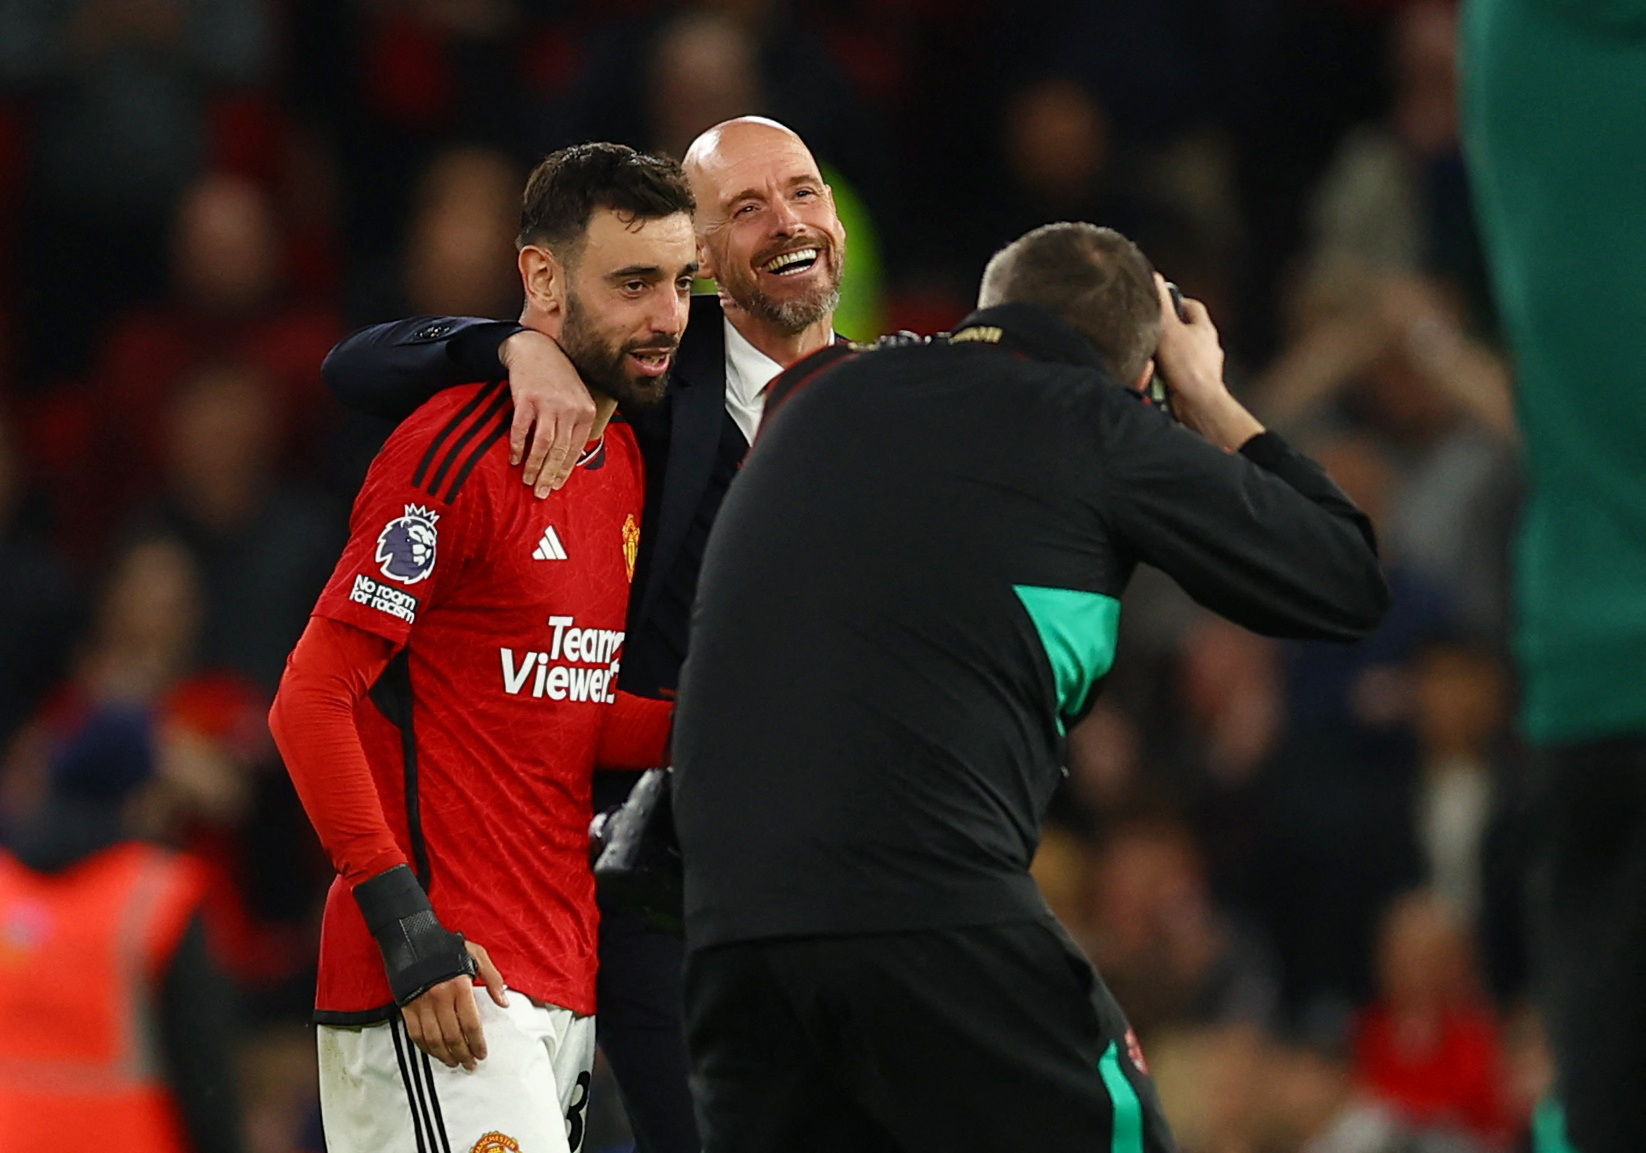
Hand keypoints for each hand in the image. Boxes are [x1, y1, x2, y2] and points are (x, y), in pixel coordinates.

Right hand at [401, 940, 508, 1070]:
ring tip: (455, 1063)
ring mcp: (421, 1004)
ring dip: (446, 1056)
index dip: (477, 1043)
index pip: (471, 1024)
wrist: (412, 937)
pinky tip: (436, 1054)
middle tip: (471, 1065)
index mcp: (459, 986)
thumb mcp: (477, 954)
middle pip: (453, 1036)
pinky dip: (426, 1048)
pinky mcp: (406, 1007)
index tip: (483, 1054)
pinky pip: (416, 1035)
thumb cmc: (447, 947)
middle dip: (464, 1054)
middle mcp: (440, 997)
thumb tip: (504, 1002)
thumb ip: (493, 978)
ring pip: (434, 1040)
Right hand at [499, 330, 596, 496]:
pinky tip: (513, 458)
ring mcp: (548, 403)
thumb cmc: (557, 377)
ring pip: (543, 444)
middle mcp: (570, 409)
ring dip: (533, 465)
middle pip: (560, 451)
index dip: (565, 470)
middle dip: (548, 475)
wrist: (535, 349)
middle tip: (539, 493)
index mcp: (585, 411)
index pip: (576, 449)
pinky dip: (517, 446)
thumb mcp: (577, 397)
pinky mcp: (527, 398)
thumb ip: (576, 423)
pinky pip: (521, 429)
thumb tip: (573, 457)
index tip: (555, 486)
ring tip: (526, 480)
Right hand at [1152, 275, 1262, 450]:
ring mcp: (1199, 365)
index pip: (1191, 305)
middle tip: (1149, 336)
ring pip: (1174, 354)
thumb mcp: (1169, 330)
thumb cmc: (1190, 369)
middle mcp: (1205, 345)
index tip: (1160, 303)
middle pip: (1181, 330)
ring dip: (1159, 358)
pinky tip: (1154, 380)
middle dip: (1163, 334)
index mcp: (1204, 328)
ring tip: (1150, 363)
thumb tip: (1155, 279)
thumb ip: (1161, 304)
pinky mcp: (1190, 382)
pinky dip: (1161, 376)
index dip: (1175, 302)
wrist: (1198, 405)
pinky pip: (1171, 374)